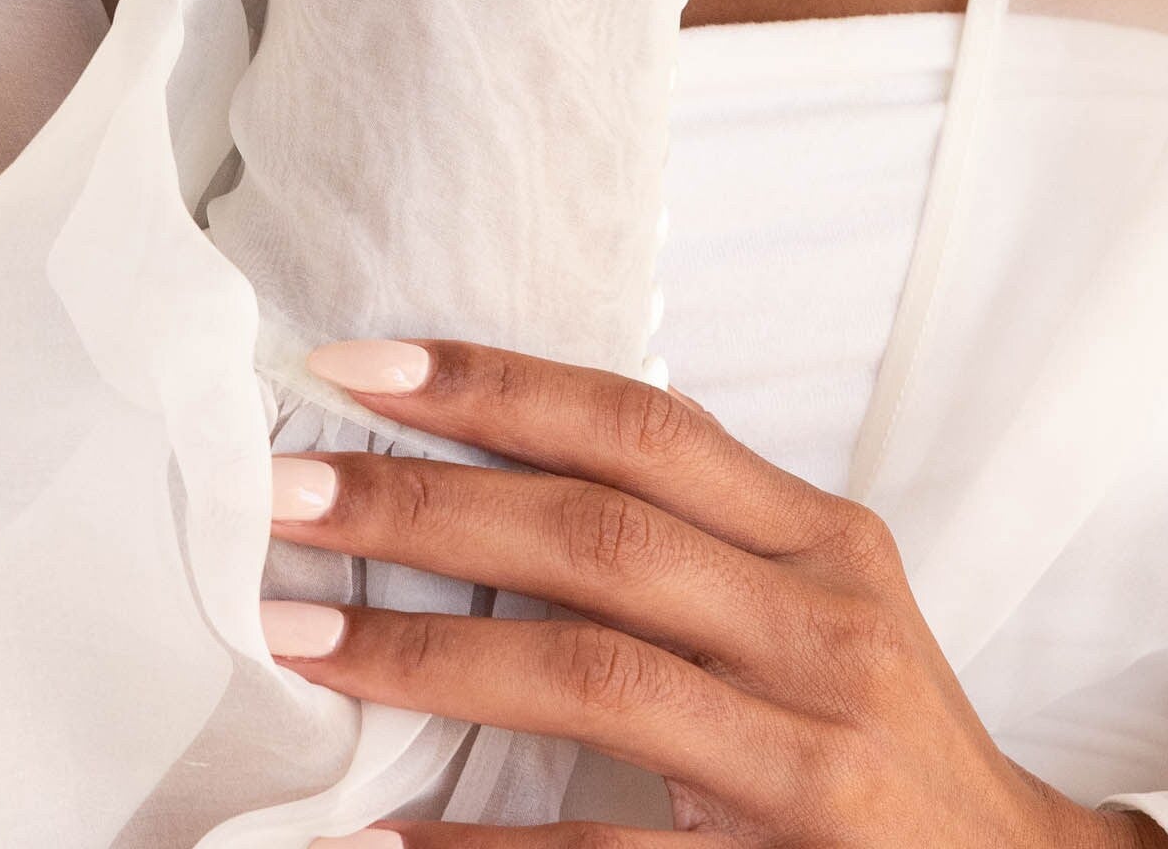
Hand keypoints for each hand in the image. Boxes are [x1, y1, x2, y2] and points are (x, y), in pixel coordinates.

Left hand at [257, 339, 1156, 848]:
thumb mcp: (820, 611)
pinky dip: (486, 843)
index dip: (497, 385)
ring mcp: (812, 751)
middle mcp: (822, 624)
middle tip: (283, 493)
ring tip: (298, 638)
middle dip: (426, 502)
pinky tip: (383, 827)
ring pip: (594, 674)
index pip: (641, 426)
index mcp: (821, 539)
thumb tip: (492, 477)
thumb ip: (696, 545)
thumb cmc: (884, 740)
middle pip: (598, 534)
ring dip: (427, 652)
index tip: (357, 365)